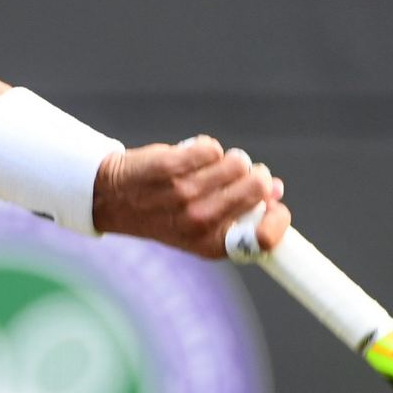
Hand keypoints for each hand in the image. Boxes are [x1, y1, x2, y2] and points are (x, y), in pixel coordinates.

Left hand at [91, 137, 291, 258]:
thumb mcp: (203, 226)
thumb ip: (241, 211)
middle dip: (254, 175)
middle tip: (237, 176)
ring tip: (210, 167)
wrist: (114, 199)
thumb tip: (275, 190)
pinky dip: (204, 148)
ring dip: (228, 160)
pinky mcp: (171, 167)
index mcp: (213, 244)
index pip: (265, 237)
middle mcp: (200, 223)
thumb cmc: (166, 213)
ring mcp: (185, 194)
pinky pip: (211, 148)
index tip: (272, 203)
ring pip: (237, 162)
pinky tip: (191, 157)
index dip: (278, 218)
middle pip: (258, 186)